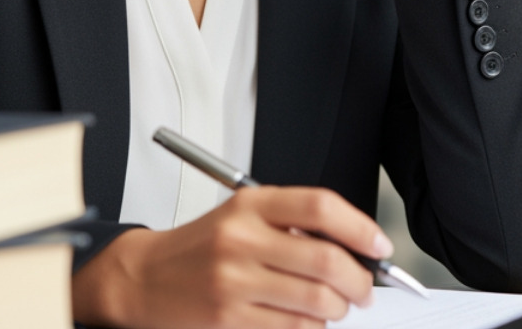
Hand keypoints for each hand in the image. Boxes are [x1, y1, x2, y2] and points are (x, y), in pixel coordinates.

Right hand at [72, 186, 389, 328]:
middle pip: (326, 260)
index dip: (361, 227)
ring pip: (315, 300)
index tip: (380, 245)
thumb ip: (295, 222)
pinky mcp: (227, 319)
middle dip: (360, 280)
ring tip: (337, 306)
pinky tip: (307, 319)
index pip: (321, 207)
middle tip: (365, 288)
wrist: (142, 277)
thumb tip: (356, 246)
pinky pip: (291, 327)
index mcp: (252, 205)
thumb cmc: (202, 246)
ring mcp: (233, 282)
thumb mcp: (244, 214)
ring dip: (338, 308)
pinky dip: (311, 326)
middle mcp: (242, 240)